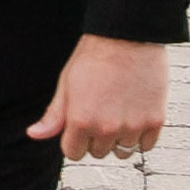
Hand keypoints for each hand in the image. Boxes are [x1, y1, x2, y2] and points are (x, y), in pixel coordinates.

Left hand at [27, 35, 167, 158]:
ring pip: (123, 151)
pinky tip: (135, 114)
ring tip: (119, 111)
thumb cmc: (94, 56)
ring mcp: (132, 126)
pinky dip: (141, 135)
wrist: (128, 35)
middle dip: (97, 137)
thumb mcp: (67, 83)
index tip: (81, 123)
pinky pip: (145, 145)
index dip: (75, 138)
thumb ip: (54, 115)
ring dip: (120, 137)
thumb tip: (34, 134)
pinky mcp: (155, 121)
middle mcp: (107, 129)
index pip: (74, 153)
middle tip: (102, 111)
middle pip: (98, 152)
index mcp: (81, 121)